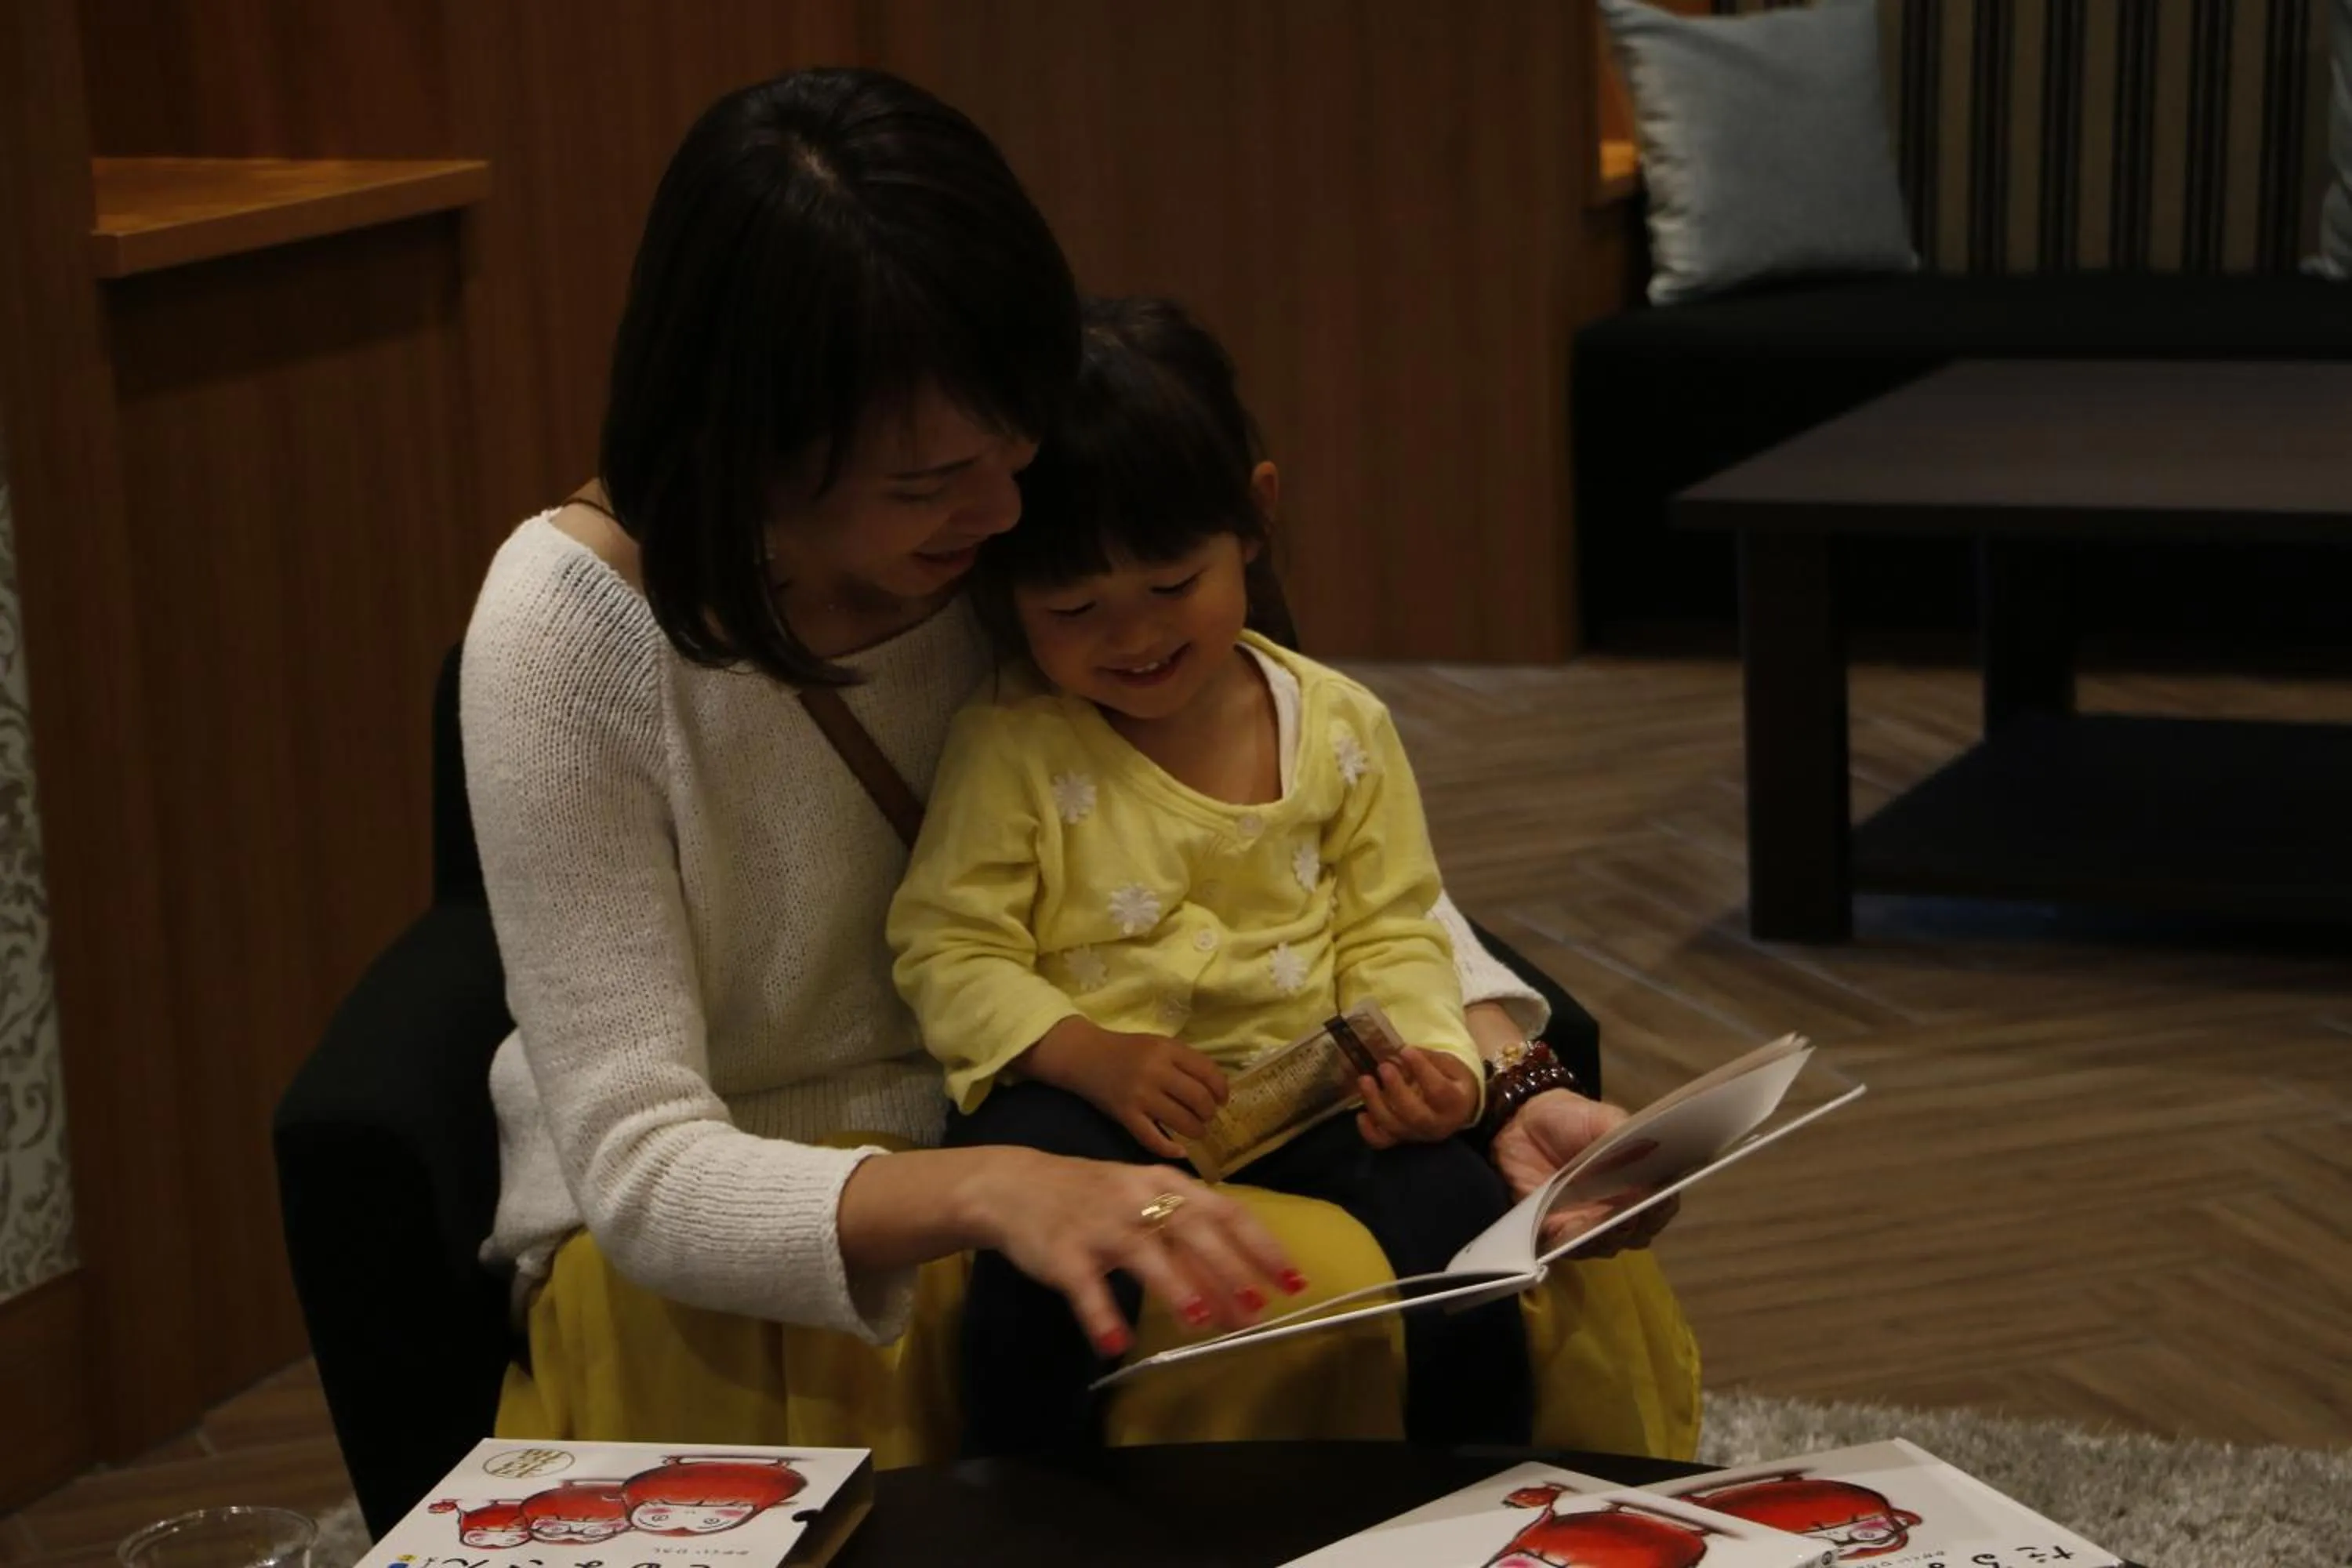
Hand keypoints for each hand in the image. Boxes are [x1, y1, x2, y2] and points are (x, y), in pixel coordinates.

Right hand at [960, 1150, 1304, 1356]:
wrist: (1016, 1184)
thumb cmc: (1097, 1198)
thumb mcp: (1146, 1205)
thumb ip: (1191, 1246)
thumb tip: (1243, 1292)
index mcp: (1166, 1184)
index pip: (1226, 1212)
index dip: (1262, 1246)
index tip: (1293, 1281)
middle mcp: (1138, 1199)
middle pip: (1192, 1231)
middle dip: (1227, 1269)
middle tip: (1256, 1308)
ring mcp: (1100, 1225)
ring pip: (1144, 1253)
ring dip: (1173, 1284)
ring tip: (1199, 1319)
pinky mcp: (1064, 1252)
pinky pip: (1085, 1286)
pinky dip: (1100, 1315)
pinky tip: (1115, 1343)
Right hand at [1029, 1018, 1227, 1159]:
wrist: (1084, 1056)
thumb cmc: (1127, 1050)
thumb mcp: (1158, 1045)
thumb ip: (1185, 1061)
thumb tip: (1216, 1088)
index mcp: (1167, 1049)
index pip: (1208, 1072)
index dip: (1221, 1089)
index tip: (1222, 1099)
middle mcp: (1155, 1071)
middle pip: (1198, 1098)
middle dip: (1209, 1113)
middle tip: (1208, 1117)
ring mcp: (1139, 1095)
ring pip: (1181, 1121)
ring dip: (1196, 1130)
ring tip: (1196, 1131)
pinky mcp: (1125, 1115)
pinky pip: (1153, 1139)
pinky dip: (1170, 1149)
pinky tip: (1180, 1151)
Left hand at [1355, 1048, 1480, 1145]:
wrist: (1459, 1108)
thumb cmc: (1453, 1081)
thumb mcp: (1450, 1065)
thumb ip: (1429, 1058)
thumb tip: (1401, 1052)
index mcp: (1455, 1103)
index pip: (1438, 1090)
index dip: (1422, 1070)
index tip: (1406, 1051)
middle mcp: (1437, 1124)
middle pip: (1414, 1115)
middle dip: (1395, 1090)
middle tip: (1383, 1067)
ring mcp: (1418, 1135)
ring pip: (1395, 1127)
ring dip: (1376, 1104)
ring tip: (1365, 1080)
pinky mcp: (1402, 1139)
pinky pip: (1382, 1142)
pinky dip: (1368, 1131)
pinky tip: (1361, 1114)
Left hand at [1491, 1088, 1679, 1255]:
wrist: (1522, 1125)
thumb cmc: (1570, 1120)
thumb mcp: (1601, 1118)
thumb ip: (1622, 1133)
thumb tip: (1648, 1151)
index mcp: (1638, 1182)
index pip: (1661, 1202)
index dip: (1663, 1205)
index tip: (1661, 1200)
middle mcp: (1618, 1209)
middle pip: (1639, 1231)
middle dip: (1638, 1226)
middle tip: (1632, 1215)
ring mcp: (1589, 1224)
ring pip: (1608, 1244)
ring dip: (1609, 1238)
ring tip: (1606, 1225)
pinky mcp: (1557, 1232)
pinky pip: (1569, 1247)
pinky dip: (1574, 1243)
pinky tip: (1574, 1232)